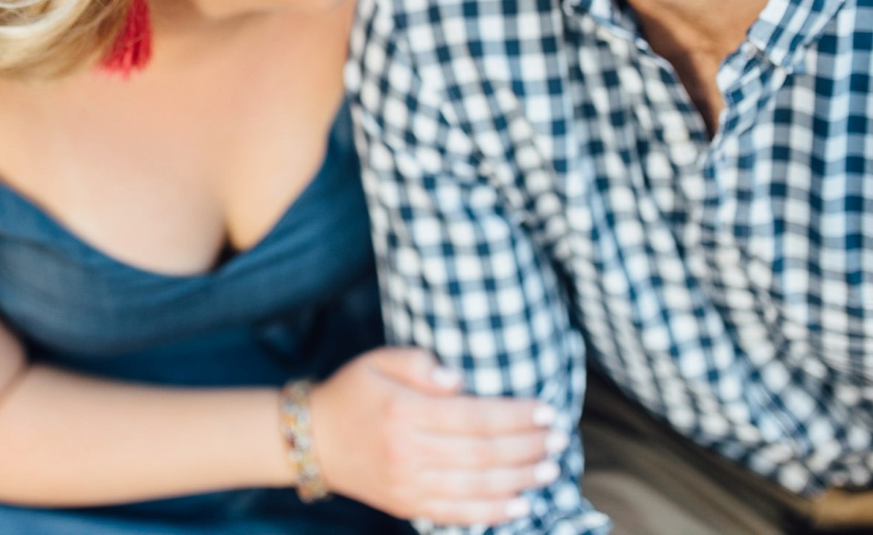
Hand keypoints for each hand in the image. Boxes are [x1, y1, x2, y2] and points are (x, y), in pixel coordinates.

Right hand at [308, 347, 565, 526]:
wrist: (313, 440)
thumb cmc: (352, 393)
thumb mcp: (378, 360)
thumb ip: (418, 362)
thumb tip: (460, 380)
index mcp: (404, 411)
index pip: (474, 417)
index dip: (516, 416)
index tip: (546, 411)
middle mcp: (408, 451)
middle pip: (483, 454)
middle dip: (528, 447)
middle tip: (559, 438)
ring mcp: (408, 484)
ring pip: (477, 486)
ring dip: (520, 480)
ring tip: (549, 468)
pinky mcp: (408, 505)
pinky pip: (457, 513)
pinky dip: (492, 512)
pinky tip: (520, 504)